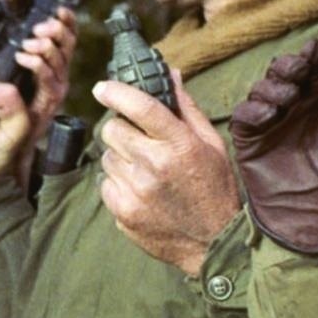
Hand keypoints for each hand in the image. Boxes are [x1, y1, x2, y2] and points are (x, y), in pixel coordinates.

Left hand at [93, 71, 240, 274]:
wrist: (213, 243)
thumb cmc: (215, 189)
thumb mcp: (212, 144)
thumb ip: (187, 108)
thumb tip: (170, 74)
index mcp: (180, 144)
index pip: (140, 106)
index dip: (116, 91)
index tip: (102, 87)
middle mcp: (155, 165)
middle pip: (112, 129)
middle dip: (121, 129)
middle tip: (139, 141)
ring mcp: (136, 191)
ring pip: (107, 157)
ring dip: (121, 158)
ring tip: (145, 172)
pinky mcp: (124, 212)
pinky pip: (106, 184)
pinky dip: (118, 184)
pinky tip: (140, 191)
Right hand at [230, 39, 317, 254]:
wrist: (316, 205)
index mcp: (314, 97)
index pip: (308, 67)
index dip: (310, 55)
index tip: (314, 50)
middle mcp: (289, 104)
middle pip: (281, 72)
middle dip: (288, 66)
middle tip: (299, 69)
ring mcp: (267, 119)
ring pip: (261, 88)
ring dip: (273, 88)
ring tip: (287, 100)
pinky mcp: (249, 136)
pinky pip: (244, 114)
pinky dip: (254, 109)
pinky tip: (269, 114)